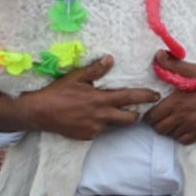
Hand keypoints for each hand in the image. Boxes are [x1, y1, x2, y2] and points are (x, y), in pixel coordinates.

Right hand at [4, 55, 159, 139]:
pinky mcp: (88, 137)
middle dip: (136, 114)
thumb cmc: (57, 92)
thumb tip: (110, 59)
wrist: (39, 113)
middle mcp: (101, 116)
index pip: (129, 98)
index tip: (156, 95)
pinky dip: (100, 124)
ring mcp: (95, 128)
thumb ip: (95, 70)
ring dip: (116, 119)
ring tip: (108, 111)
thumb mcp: (76, 78)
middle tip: (136, 109)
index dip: (145, 97)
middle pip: (130, 119)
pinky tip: (90, 118)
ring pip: (115, 125)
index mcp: (100, 99)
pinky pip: (101, 131)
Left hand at [144, 51, 195, 144]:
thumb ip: (173, 65)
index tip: (154, 110)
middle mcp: (182, 116)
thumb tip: (158, 55)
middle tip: (162, 117)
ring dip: (169, 130)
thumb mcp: (192, 70)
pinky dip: (181, 136)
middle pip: (159, 128)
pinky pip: (184, 141)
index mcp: (176, 101)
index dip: (150, 115)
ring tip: (173, 122)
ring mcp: (192, 126)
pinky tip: (183, 128)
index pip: (152, 116)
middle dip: (157, 123)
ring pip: (170, 135)